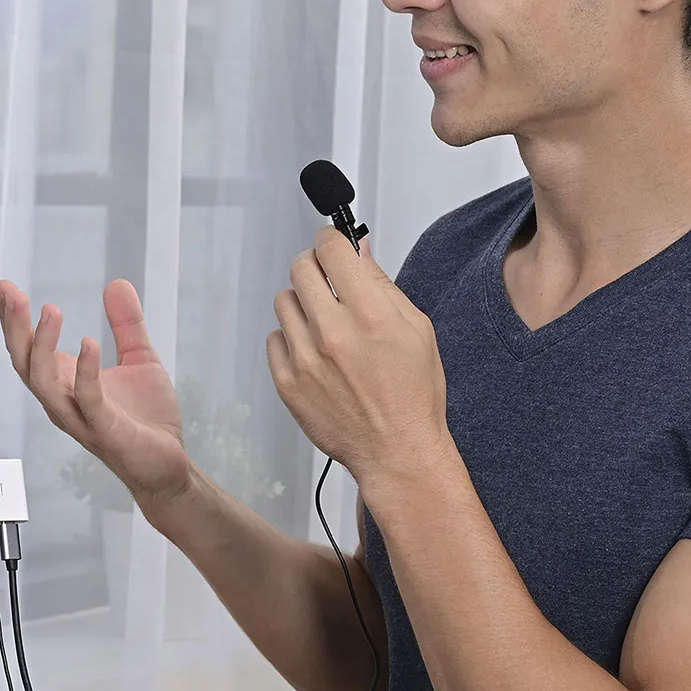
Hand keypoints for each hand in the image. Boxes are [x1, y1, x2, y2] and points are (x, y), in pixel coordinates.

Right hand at [0, 277, 191, 509]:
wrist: (167, 463)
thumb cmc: (146, 419)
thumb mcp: (140, 358)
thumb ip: (126, 323)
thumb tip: (117, 284)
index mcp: (66, 382)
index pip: (29, 349)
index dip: (14, 320)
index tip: (6, 287)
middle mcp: (64, 400)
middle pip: (25, 363)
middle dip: (14, 327)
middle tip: (11, 293)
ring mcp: (81, 417)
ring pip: (44, 382)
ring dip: (43, 346)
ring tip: (49, 311)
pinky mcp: (105, 429)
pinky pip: (87, 400)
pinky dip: (85, 371)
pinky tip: (88, 344)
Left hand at [266, 227, 451, 490]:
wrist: (396, 450)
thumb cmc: (412, 394)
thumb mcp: (415, 329)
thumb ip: (382, 285)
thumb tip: (358, 250)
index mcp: (370, 315)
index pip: (332, 250)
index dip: (331, 240)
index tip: (332, 244)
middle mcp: (333, 333)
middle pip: (301, 268)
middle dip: (315, 266)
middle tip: (328, 280)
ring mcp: (305, 358)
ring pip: (284, 301)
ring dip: (302, 303)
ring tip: (323, 322)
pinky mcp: (287, 381)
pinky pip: (275, 338)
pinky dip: (291, 338)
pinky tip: (314, 352)